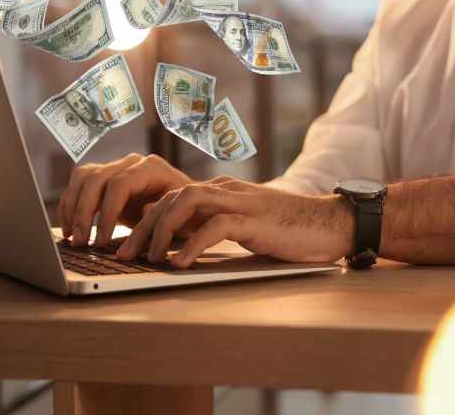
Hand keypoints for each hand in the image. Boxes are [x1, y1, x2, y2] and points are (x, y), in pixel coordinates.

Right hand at [58, 153, 192, 246]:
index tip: (102, 239)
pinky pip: (79, 184)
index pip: (120, 184)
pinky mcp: (104, 178)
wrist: (183, 205)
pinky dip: (70, 205)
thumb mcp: (179, 214)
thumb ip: (161, 212)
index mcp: (151, 168)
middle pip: (97, 179)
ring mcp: (116, 167)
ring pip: (83, 178)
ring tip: (74, 238)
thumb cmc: (184, 211)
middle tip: (82, 242)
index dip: (108, 212)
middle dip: (85, 212)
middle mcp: (131, 163)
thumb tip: (143, 209)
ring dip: (73, 208)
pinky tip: (70, 229)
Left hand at [115, 177, 353, 267]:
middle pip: (170, 197)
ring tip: (150, 259)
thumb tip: (176, 240)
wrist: (331, 223)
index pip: (170, 197)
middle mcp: (226, 190)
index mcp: (220, 190)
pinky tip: (180, 264)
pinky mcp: (256, 220)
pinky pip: (216, 226)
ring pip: (187, 202)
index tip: (125, 245)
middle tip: (123, 255)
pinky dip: (193, 244)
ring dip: (162, 230)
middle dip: (142, 226)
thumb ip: (213, 226)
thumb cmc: (289, 229)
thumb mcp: (243, 226)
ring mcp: (241, 202)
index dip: (143, 220)